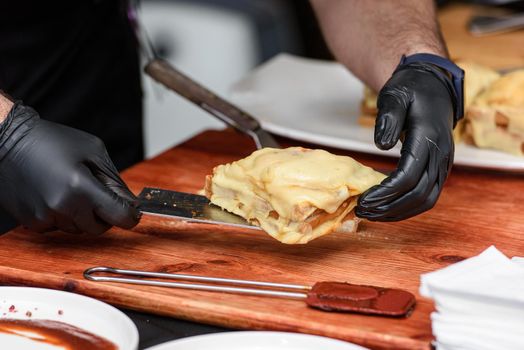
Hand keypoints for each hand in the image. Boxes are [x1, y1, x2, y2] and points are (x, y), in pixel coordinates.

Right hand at [0, 102, 140, 233]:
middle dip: (105, 215)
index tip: (132, 212)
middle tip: (98, 194)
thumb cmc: (50, 141)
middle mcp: (62, 207)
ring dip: (83, 215)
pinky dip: (64, 216)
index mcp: (81, 187)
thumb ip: (114, 181)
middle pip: (100, 228)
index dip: (130, 216)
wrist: (6, 142)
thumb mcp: (93, 151)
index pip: (119, 217)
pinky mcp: (33, 223)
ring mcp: (45, 217)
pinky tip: (55, 194)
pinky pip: (60, 227)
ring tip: (71, 188)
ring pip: (80, 229)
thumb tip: (131, 203)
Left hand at [356, 62, 454, 220]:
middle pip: (418, 194)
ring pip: (425, 200)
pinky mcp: (440, 169)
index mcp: (429, 137)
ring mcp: (444, 164)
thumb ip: (389, 117)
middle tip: (362, 211)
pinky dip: (406, 206)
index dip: (386, 192)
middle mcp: (442, 155)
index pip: (409, 176)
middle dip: (389, 207)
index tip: (363, 200)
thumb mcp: (395, 94)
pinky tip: (384, 207)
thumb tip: (382, 145)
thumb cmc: (410, 89)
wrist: (433, 86)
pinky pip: (427, 196)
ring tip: (371, 214)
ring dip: (398, 212)